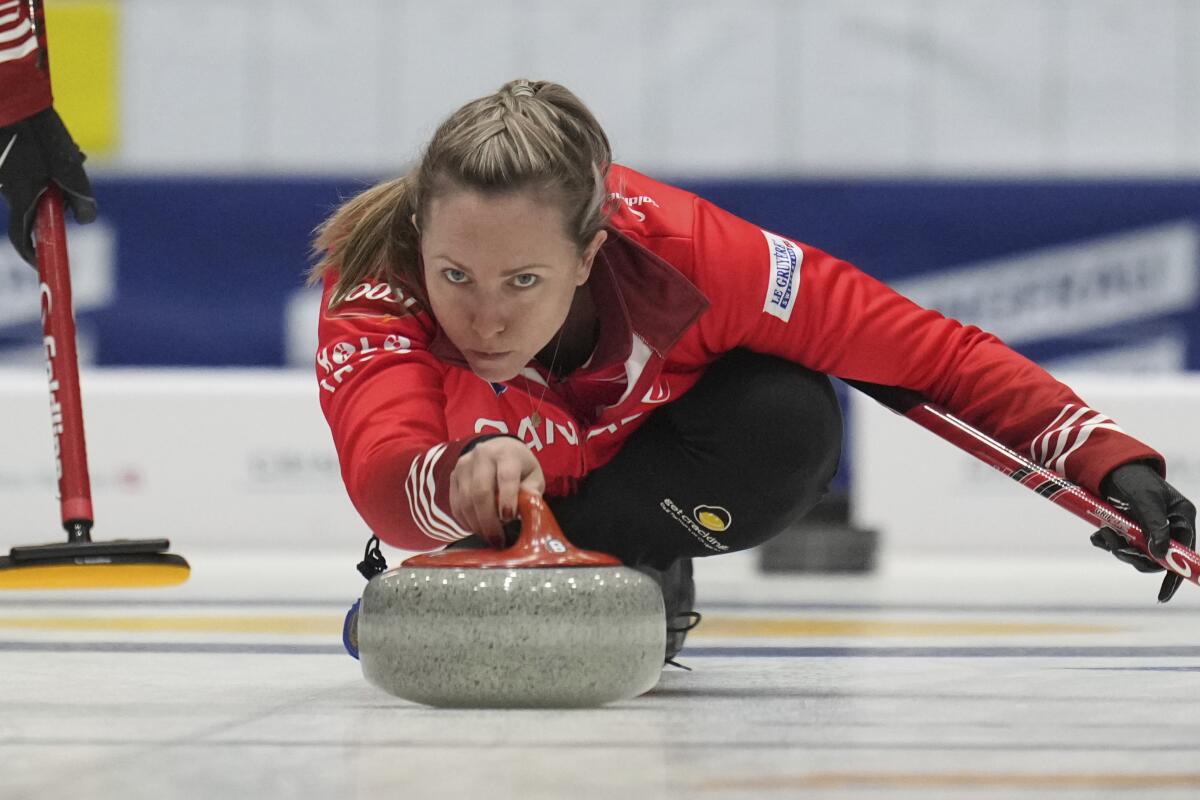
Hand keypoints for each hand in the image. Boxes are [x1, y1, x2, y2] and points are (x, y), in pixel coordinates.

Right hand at [0, 106, 96, 264]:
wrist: (12, 94)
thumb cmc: (38, 132)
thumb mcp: (70, 166)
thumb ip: (80, 197)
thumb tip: (86, 219)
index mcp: (21, 197)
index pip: (22, 239)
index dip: (33, 254)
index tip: (43, 261)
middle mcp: (6, 188)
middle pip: (36, 206)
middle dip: (59, 197)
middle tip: (77, 173)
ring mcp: (2, 173)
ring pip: (34, 184)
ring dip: (55, 176)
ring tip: (70, 152)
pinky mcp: (4, 157)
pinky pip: (27, 169)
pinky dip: (45, 163)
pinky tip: (56, 142)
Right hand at [449, 435, 544, 546]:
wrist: (497, 449)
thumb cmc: (519, 467)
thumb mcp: (534, 476)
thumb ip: (532, 492)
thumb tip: (528, 509)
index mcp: (507, 454)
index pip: (505, 477)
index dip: (507, 499)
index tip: (509, 518)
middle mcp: (482, 456)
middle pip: (481, 492)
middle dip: (489, 521)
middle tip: (497, 540)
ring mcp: (464, 466)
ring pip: (465, 501)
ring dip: (477, 524)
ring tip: (490, 537)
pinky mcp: (454, 477)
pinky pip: (456, 504)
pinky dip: (466, 521)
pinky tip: (478, 529)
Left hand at [1090, 461, 1196, 602]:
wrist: (1108, 464)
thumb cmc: (1133, 478)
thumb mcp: (1145, 500)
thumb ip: (1153, 526)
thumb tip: (1159, 555)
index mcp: (1181, 518)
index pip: (1183, 553)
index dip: (1174, 575)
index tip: (1163, 595)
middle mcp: (1167, 525)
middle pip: (1156, 557)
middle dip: (1134, 556)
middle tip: (1116, 548)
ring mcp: (1147, 527)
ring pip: (1135, 552)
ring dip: (1117, 547)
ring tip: (1103, 533)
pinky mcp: (1129, 526)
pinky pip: (1120, 543)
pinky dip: (1108, 541)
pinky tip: (1098, 534)